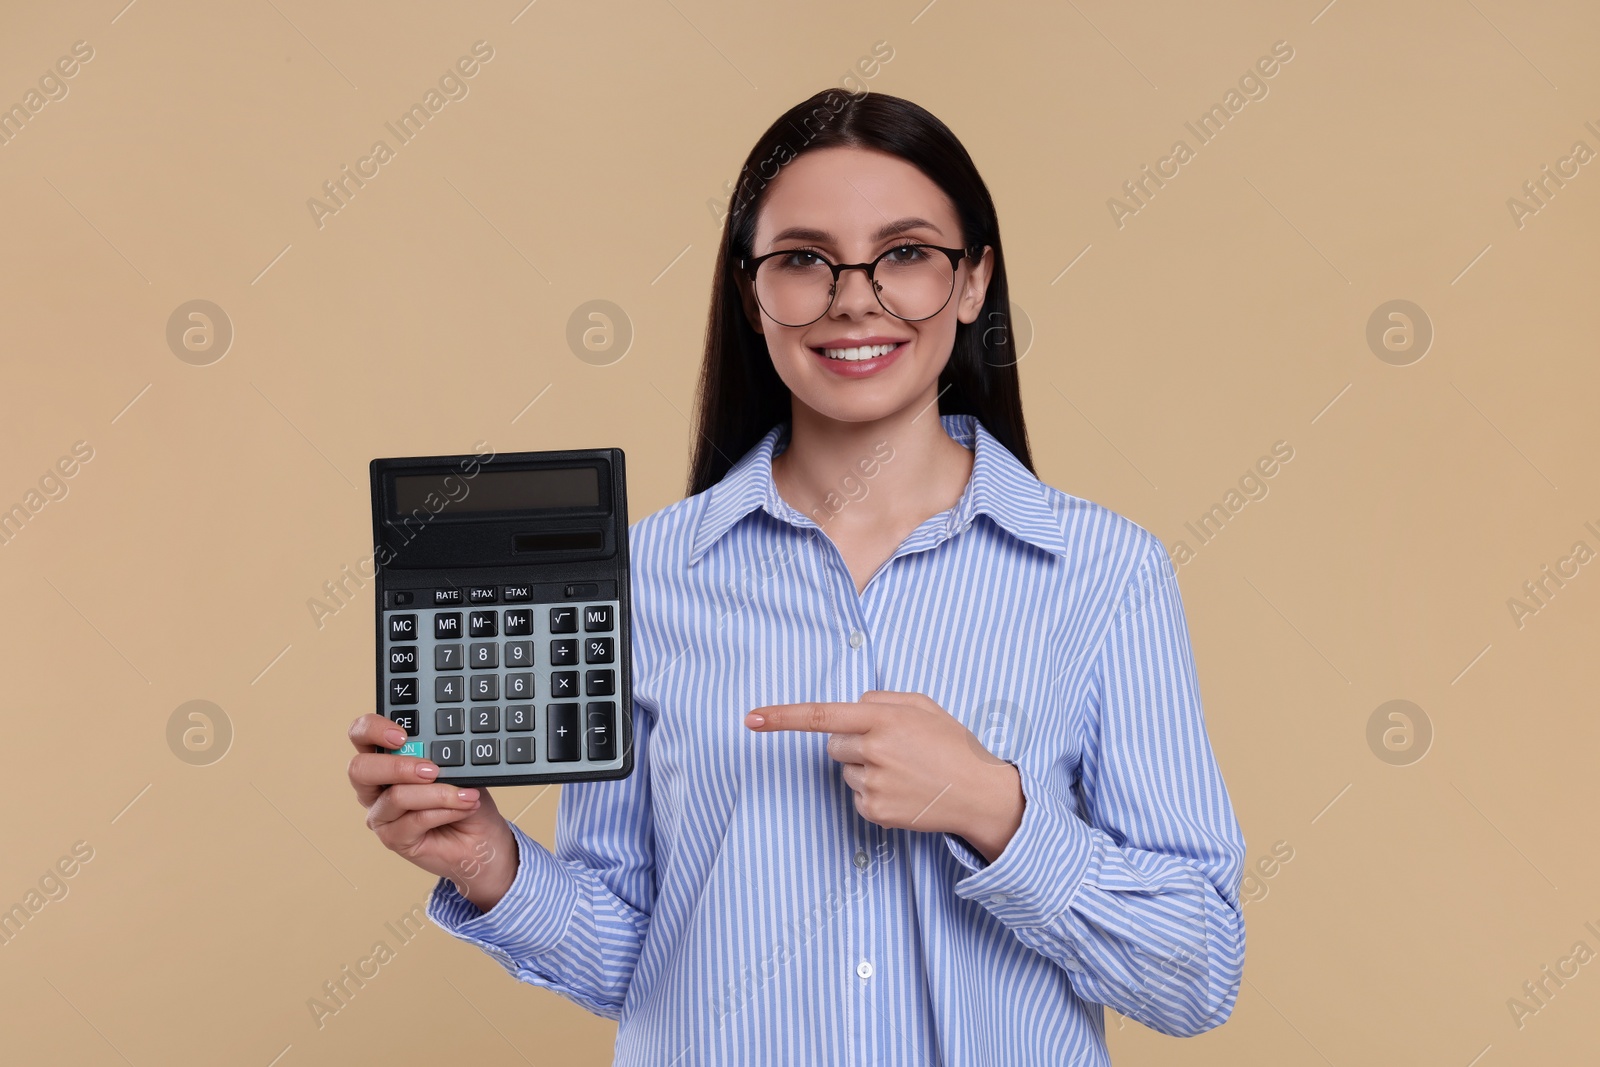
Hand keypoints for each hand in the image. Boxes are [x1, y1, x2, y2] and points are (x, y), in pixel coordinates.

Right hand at [346, 714, 517, 910]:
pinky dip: (445, 810)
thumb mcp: (458, 767)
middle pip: (359, 769)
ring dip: (438, 793)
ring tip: (466, 794)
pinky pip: (415, 820)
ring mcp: (381, 814)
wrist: (482, 837)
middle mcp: (375, 786)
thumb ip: (442, 754)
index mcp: (385, 758)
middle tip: (431, 769)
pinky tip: (464, 807)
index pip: (361, 735)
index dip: (373, 729)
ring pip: (396, 796)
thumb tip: (441, 750)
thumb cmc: (467, 796)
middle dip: (397, 766)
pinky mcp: (392, 839)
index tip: (402, 735)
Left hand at [745, 691, 1024, 863]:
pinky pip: (856, 796)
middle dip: (853, 744)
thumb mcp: (923, 706)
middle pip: (833, 745)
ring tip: (904, 771)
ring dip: (865, 769)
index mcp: (884, 719)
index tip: (751, 718)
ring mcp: (873, 784)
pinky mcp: (874, 812)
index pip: (822, 715)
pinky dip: (873, 793)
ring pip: (845, 771)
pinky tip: (903, 790)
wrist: (978, 793)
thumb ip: (881, 700)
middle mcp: (874, 751)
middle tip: (892, 749)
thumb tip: (850, 707)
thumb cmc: (951, 744)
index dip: (782, 717)